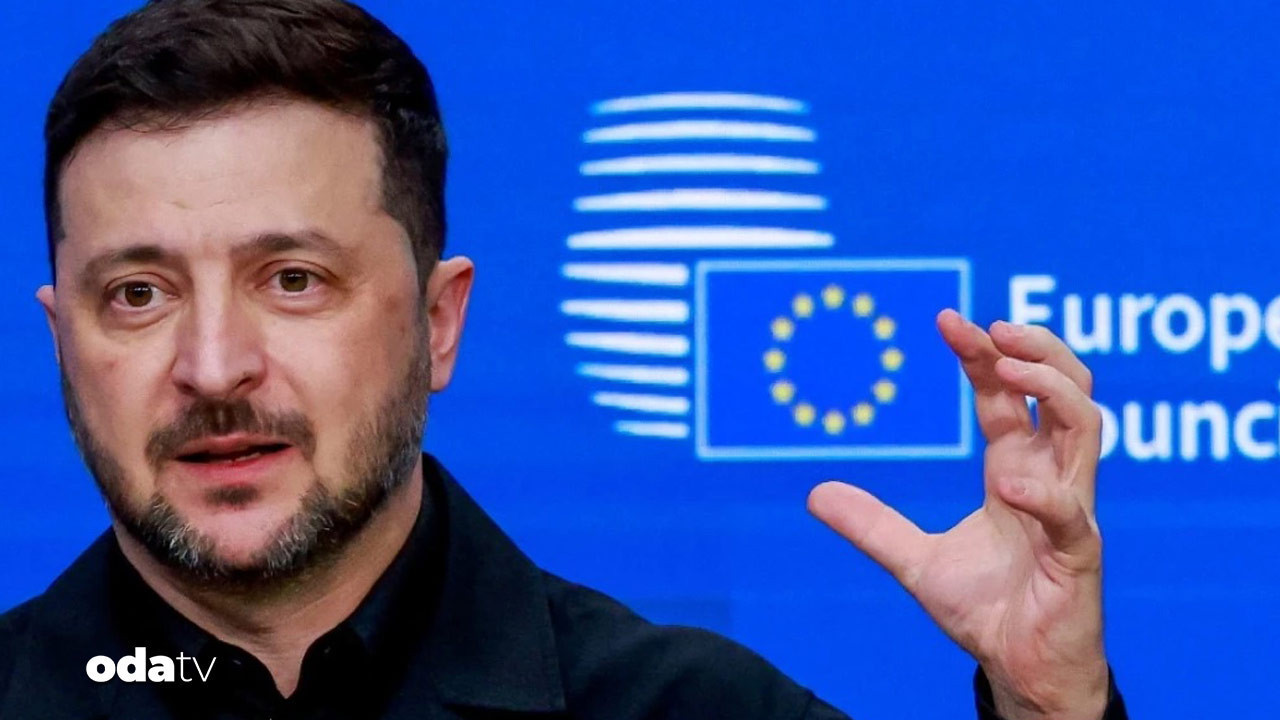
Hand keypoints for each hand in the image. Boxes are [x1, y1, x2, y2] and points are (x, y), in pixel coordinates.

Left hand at [808, 309, 1108, 719]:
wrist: (1018, 670)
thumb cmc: (986, 611)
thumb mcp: (914, 560)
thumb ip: (871, 525)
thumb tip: (813, 494)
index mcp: (1016, 470)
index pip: (1007, 395)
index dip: (982, 354)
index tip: (947, 319)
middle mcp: (1049, 477)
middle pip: (1064, 389)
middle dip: (1036, 348)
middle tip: (995, 325)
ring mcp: (1071, 509)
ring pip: (1087, 426)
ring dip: (1054, 387)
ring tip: (1011, 365)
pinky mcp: (1080, 552)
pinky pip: (1071, 512)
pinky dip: (1045, 494)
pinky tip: (1013, 484)